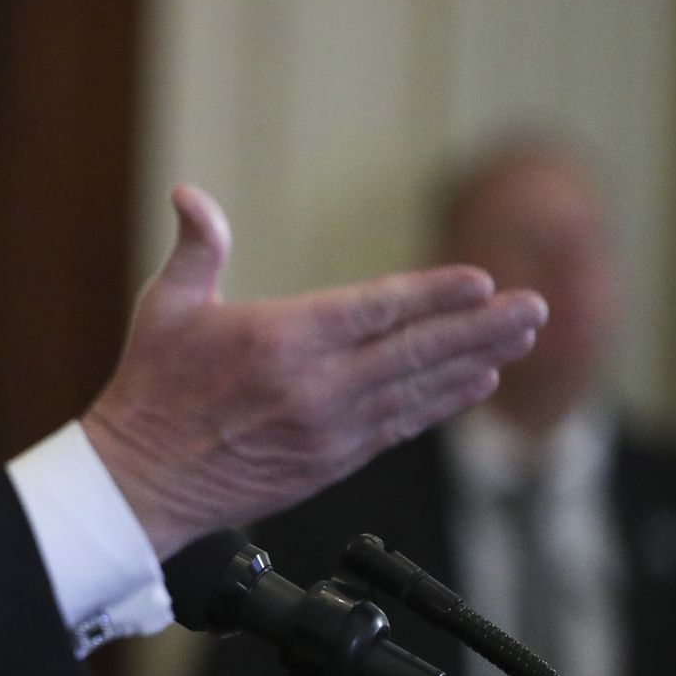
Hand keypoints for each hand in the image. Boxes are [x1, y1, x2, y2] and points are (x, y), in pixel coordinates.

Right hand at [81, 185, 547, 557]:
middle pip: (415, 351)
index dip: (433, 295)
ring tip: (523, 339)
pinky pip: (401, 427)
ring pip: (418, 391)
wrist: (142, 482)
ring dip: (476, 362)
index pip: (374, 310)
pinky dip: (442, 404)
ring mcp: (328, 430)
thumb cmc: (150, 389)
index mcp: (278, 339)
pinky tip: (477, 384)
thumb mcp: (164, 306)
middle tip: (533, 308)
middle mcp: (314, 386)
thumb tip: (189, 194)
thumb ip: (196, 246)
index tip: (481, 280)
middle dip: (481, 327)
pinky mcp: (331, 463)